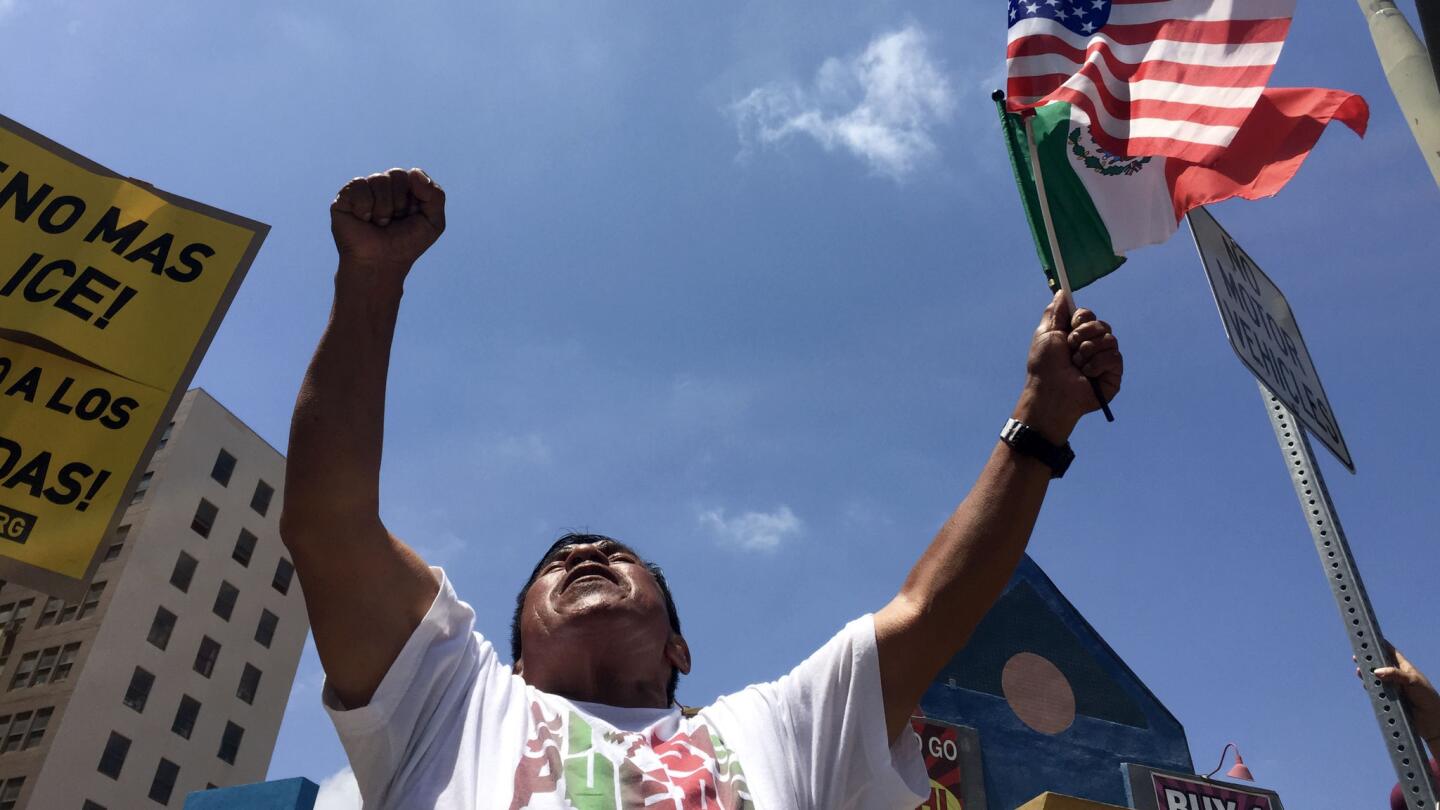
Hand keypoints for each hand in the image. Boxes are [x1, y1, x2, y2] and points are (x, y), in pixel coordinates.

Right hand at [331, 168, 445, 277]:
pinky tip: (364, 219)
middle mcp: (384, 186)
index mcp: (405, 189)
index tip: (413, 214)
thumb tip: (413, 172)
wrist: (381, 264)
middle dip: (400, 202)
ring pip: (378, 180)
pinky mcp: (345, 197)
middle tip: (395, 220)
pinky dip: (365, 207)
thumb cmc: (406, 244)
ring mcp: (364, 190)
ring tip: (380, 223)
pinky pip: (359, 186)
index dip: (417, 195)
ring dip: (384, 208)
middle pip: (397, 174)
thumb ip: (436, 196)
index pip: (414, 174)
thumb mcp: (433, 223)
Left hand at [1013, 290, 1121, 442]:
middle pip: (1101, 324)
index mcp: (1076, 336)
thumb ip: (1055, 312)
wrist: (1050, 392)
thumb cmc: (1044, 366)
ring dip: (1088, 351)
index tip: (1070, 327)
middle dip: (1083, 335)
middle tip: (1070, 348)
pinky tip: (1087, 374)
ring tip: (1077, 365)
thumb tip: (1062, 291)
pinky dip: (1097, 364)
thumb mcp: (1046, 334)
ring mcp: (1104, 360)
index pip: (1088, 315)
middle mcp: (1092, 346)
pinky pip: (1114, 356)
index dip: (1081, 318)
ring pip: (1110, 339)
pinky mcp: (1114, 374)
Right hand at [1361, 645, 1439, 742]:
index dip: (1381, 644)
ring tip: (1359, 671)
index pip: (1390, 652)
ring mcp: (1392, 687)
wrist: (1431, 719)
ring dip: (1367, 674)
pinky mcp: (1389, 699)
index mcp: (1404, 668)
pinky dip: (1370, 688)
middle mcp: (1396, 676)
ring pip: (1376, 678)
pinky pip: (1376, 692)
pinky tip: (1365, 685)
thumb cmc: (1426, 696)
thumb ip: (1394, 674)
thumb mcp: (1412, 681)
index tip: (1370, 637)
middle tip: (1357, 655)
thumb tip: (1376, 671)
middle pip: (1379, 664)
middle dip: (1369, 660)